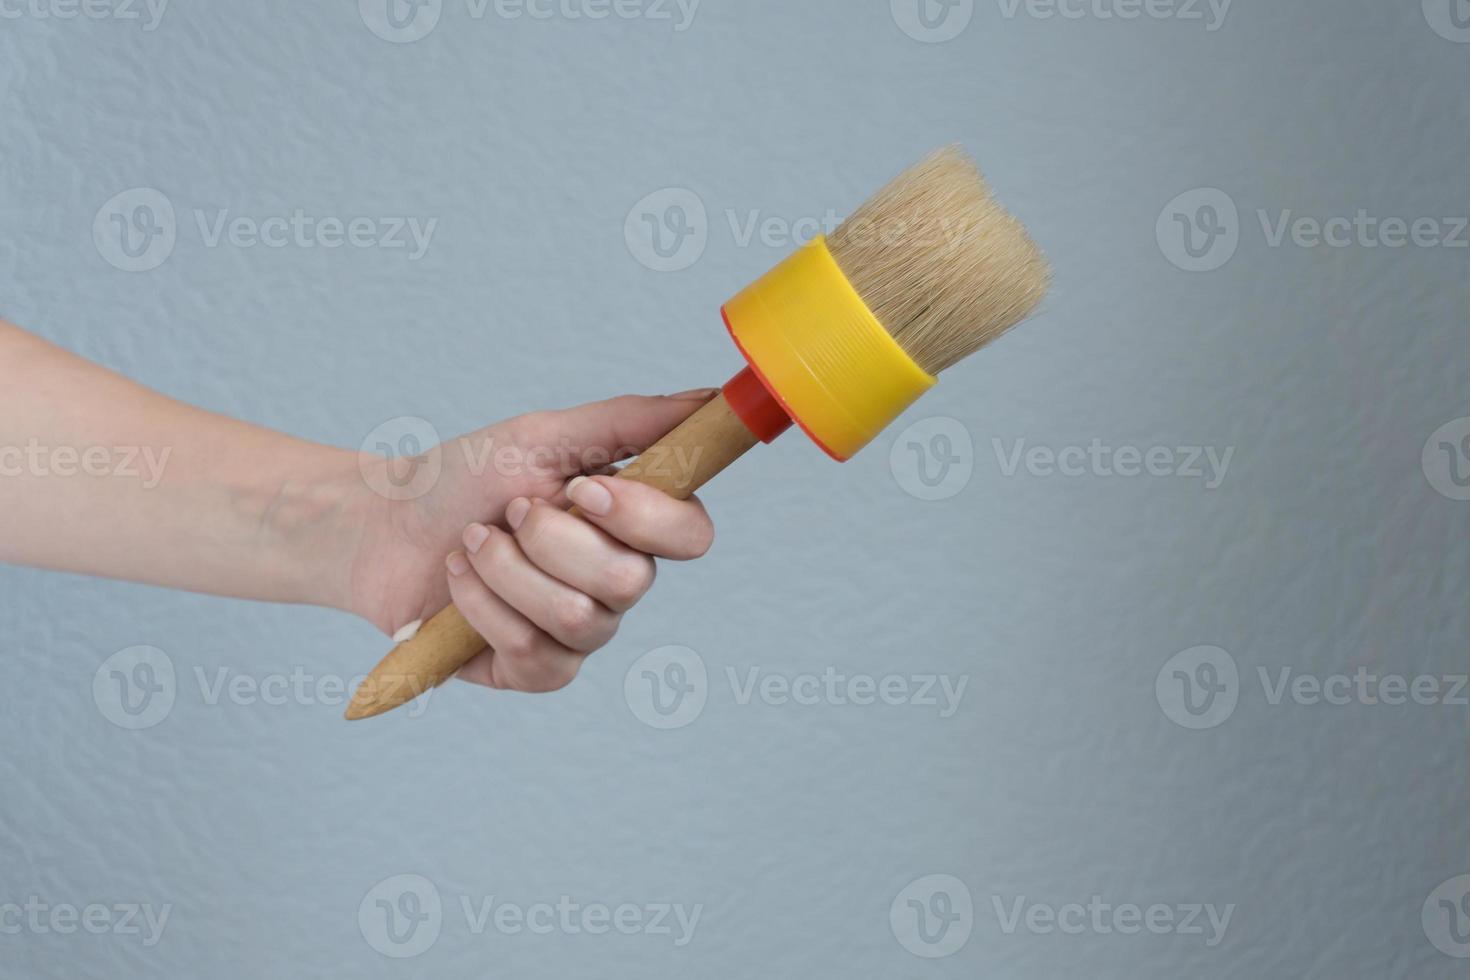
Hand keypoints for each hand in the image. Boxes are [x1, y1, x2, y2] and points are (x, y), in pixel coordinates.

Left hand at [346, 391, 718, 691]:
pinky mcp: (536, 670)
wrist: (379, 526)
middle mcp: (617, 580)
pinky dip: (483, 608)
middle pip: (629, 580)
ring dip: (507, 569)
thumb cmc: (462, 478)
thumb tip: (710, 398)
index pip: (692, 534)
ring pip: (576, 617)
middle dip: (550, 540)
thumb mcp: (544, 436)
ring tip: (473, 543)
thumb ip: (631, 421)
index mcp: (632, 523)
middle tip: (509, 512)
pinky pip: (535, 653)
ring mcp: (580, 630)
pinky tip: (458, 584)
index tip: (582, 490)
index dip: (643, 517)